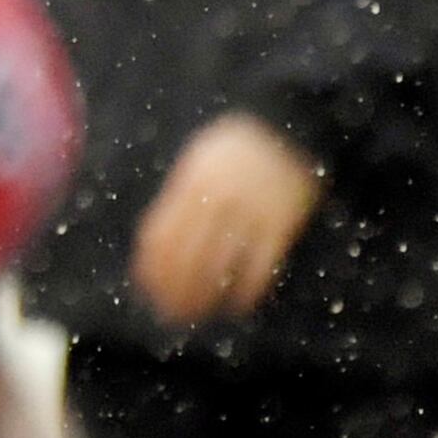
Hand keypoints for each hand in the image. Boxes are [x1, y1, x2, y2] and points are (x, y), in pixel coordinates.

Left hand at [129, 113, 322, 327]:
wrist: (286, 123)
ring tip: (199, 313)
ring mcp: (251, 209)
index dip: (154, 268)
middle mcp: (218, 197)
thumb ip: (178, 199)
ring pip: (222, 263)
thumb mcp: (197, 162)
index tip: (150, 291)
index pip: (163, 234)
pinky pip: (261, 263)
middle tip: (172, 313)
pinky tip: (238, 304)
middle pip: (189, 254)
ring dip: (208, 294)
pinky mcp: (282, 220)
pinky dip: (248, 288)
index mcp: (191, 181)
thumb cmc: (233, 150)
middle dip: (177, 289)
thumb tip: (152, 249)